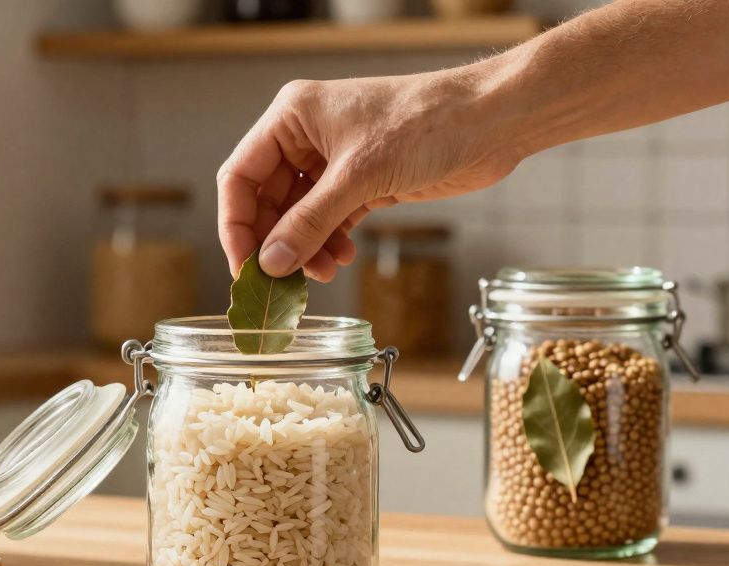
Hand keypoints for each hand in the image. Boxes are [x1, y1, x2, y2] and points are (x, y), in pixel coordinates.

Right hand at [216, 69, 520, 280]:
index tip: (245, 268)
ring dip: (305, 249)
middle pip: (267, 201)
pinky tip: (342, 259)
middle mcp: (307, 137)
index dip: (237, 226)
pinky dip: (331, 244)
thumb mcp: (359, 176)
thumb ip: (310, 222)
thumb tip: (271, 264)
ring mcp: (334, 161)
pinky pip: (330, 221)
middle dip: (276, 243)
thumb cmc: (427, 124)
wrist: (491, 122)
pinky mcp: (362, 182)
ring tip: (322, 273)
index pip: (241, 176)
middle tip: (280, 284)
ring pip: (299, 216)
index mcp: (293, 117)